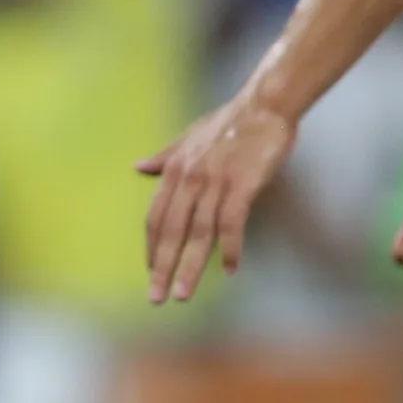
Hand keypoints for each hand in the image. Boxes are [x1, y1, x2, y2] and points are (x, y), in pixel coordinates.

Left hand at [137, 91, 298, 305]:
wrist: (264, 104)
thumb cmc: (229, 122)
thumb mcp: (189, 137)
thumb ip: (164, 157)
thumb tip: (138, 167)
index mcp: (175, 170)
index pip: (156, 218)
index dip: (153, 248)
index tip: (152, 273)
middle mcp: (189, 178)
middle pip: (171, 231)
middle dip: (163, 267)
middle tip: (156, 298)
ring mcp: (215, 181)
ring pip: (198, 233)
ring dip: (190, 266)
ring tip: (183, 294)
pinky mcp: (242, 184)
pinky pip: (231, 222)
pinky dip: (230, 247)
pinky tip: (230, 268)